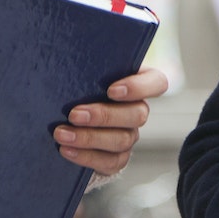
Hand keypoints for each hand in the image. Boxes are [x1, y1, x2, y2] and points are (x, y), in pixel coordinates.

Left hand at [52, 67, 169, 175]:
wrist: (67, 117)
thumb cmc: (78, 83)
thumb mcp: (85, 70)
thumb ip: (84, 62)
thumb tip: (63, 55)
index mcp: (138, 82)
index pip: (156, 83)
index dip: (139, 88)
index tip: (112, 90)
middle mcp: (138, 109)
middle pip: (137, 115)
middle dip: (104, 116)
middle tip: (74, 114)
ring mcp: (130, 135)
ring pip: (121, 140)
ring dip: (89, 138)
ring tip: (61, 134)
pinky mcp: (117, 157)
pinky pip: (110, 162)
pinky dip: (86, 157)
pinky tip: (65, 149)